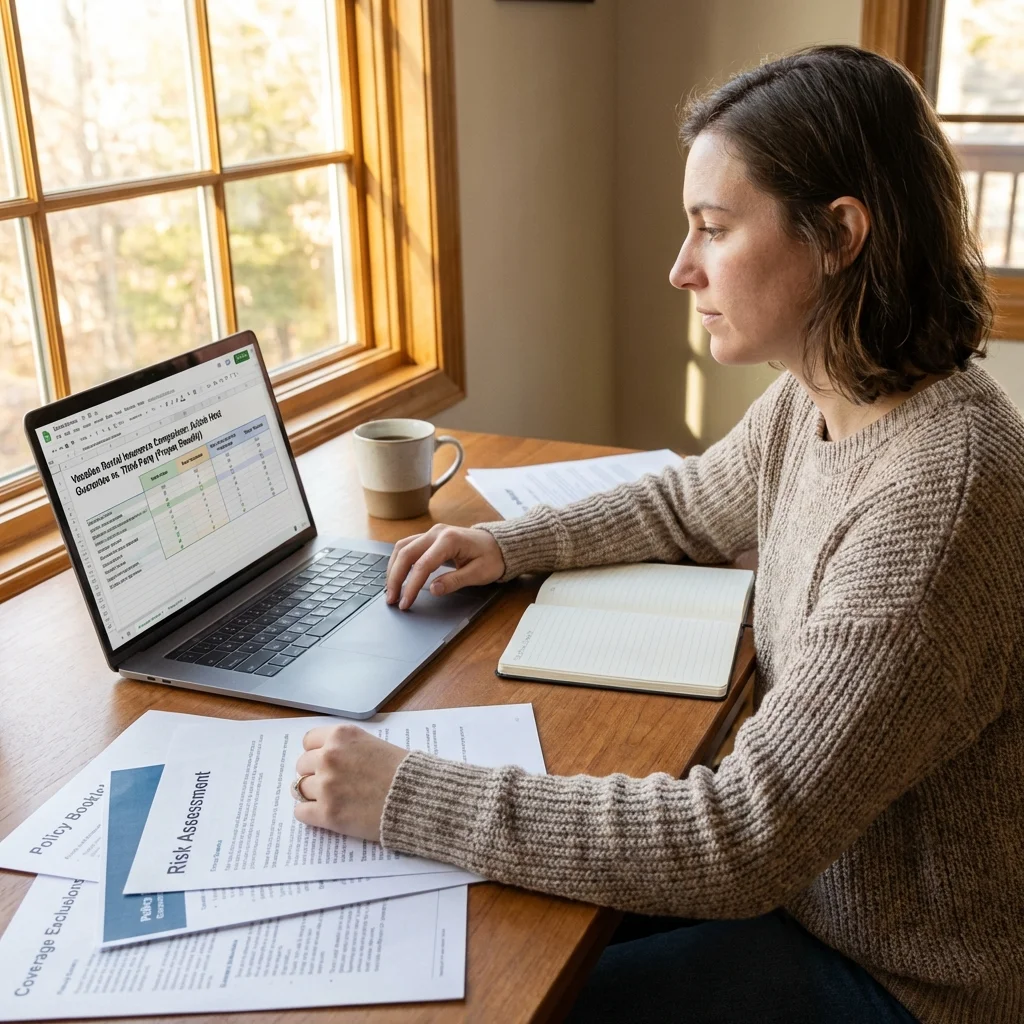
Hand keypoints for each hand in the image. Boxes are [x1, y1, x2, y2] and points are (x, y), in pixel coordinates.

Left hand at [293, 725, 408, 840]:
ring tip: (331, 799)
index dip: (317, 752)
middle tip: (331, 783)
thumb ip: (348, 748)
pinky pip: (301, 812)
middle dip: (314, 773)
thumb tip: (326, 757)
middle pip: (302, 765)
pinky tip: (326, 813)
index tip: (324, 761)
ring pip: (300, 789)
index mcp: (341, 736)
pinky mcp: (327, 813)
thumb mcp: (374, 744)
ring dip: (313, 794)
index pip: (309, 741)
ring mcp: (326, 786)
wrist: (418, 798)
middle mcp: (329, 757)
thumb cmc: (403, 771)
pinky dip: (310, 814)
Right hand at [385, 523, 504, 609]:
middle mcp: (437, 532)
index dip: (411, 586)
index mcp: (450, 540)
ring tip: (391, 590)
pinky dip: (399, 561)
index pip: (423, 565)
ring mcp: (432, 532)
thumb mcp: (479, 574)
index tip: (405, 603)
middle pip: (406, 553)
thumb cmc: (492, 558)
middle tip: (391, 599)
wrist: (499, 544)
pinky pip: (408, 546)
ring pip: (402, 547)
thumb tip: (433, 590)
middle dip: (395, 578)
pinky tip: (396, 576)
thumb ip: (455, 581)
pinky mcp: (430, 537)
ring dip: (393, 569)